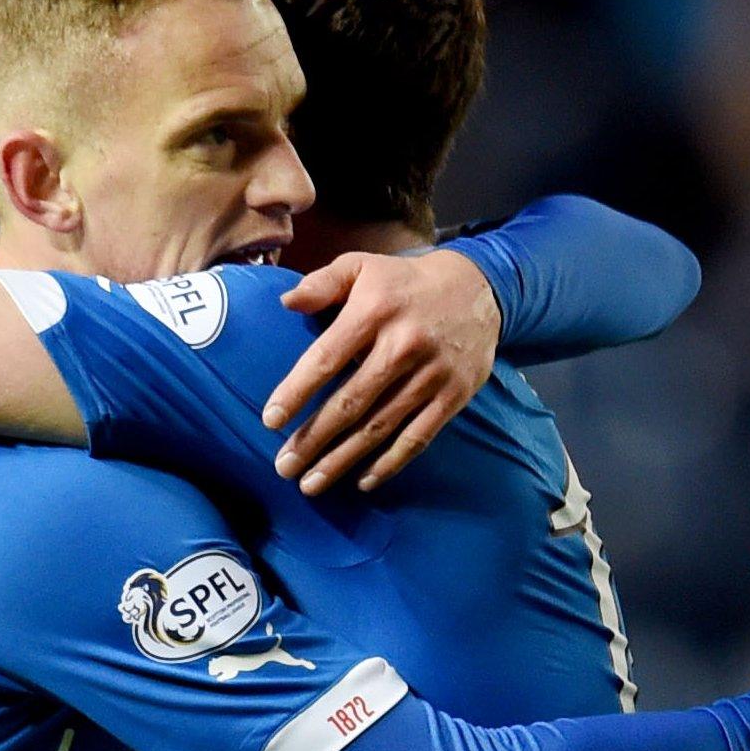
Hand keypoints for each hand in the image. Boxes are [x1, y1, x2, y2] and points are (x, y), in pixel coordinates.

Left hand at [261, 248, 500, 494]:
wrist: (479, 288)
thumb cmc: (404, 282)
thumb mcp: (363, 266)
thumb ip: (323, 283)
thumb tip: (286, 301)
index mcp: (374, 311)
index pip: (326, 358)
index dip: (296, 392)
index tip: (271, 421)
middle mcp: (402, 345)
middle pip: (350, 402)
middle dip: (313, 439)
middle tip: (284, 467)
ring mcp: (431, 375)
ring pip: (380, 427)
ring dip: (343, 459)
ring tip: (311, 483)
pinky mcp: (453, 396)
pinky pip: (417, 437)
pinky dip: (390, 463)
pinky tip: (363, 481)